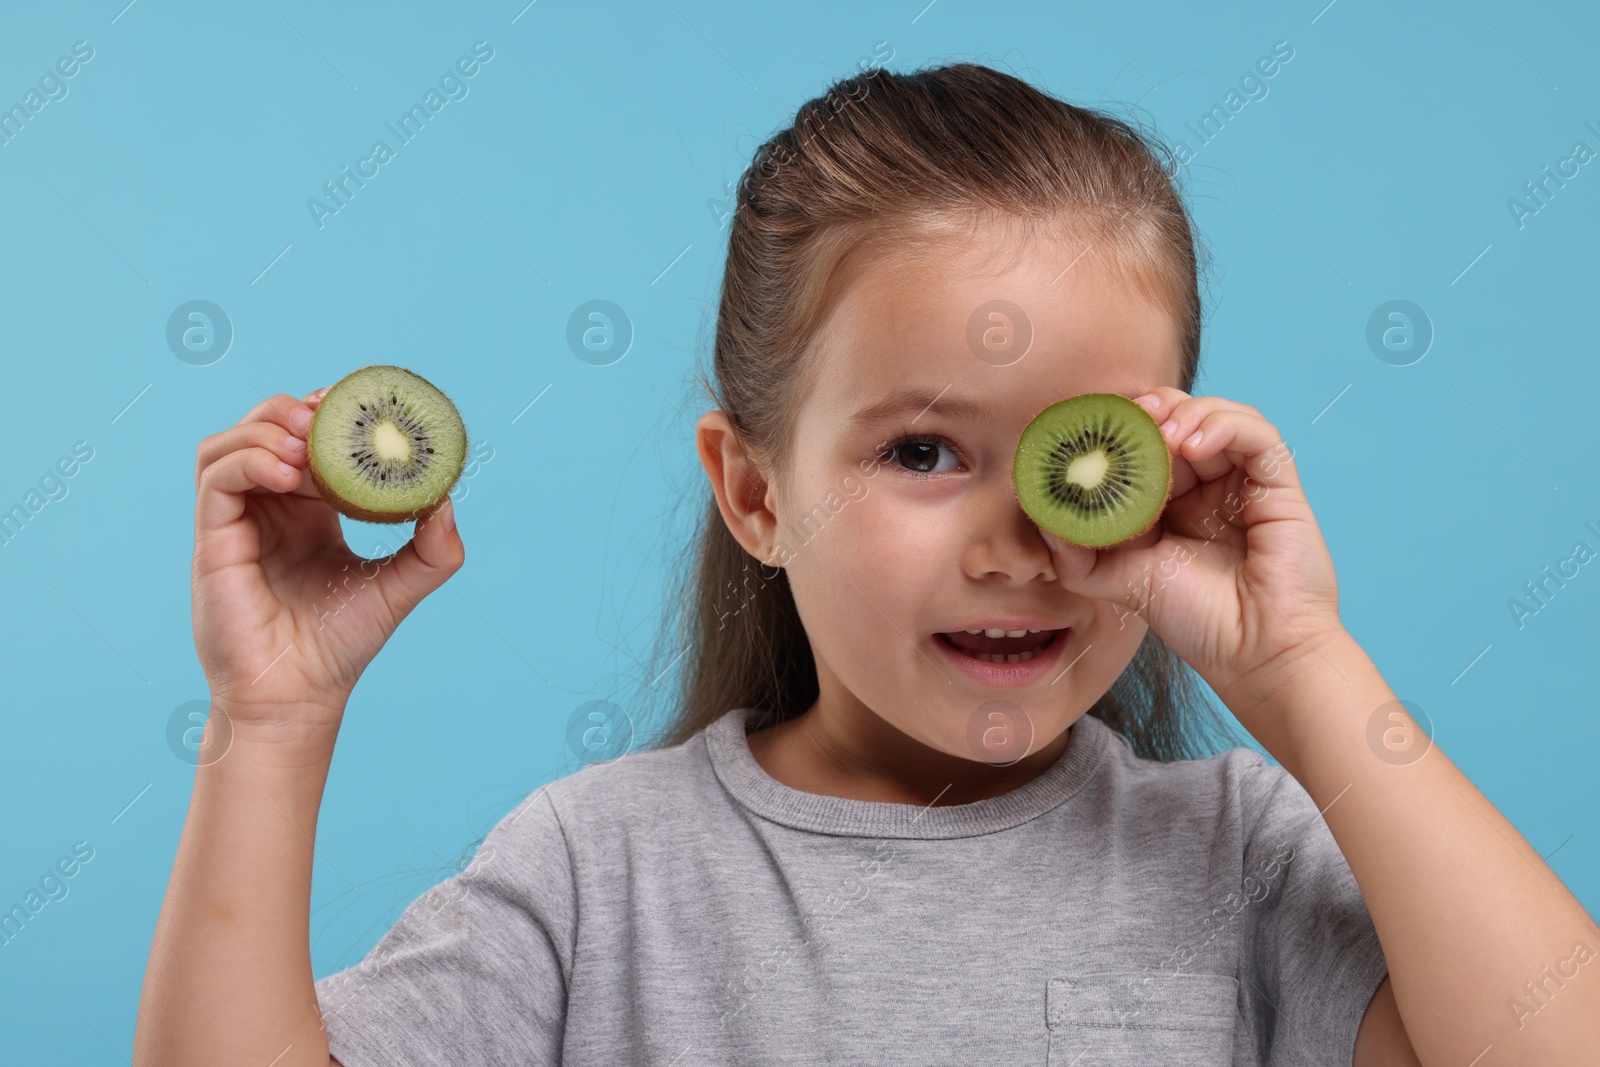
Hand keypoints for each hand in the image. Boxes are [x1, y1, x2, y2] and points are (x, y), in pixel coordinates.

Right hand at [192, 387, 465, 734]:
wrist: (300, 695)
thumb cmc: (341, 645)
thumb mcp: (400, 587)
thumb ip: (433, 550)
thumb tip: (448, 501)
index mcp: (310, 512)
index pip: (305, 440)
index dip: (324, 415)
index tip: (355, 408)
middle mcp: (270, 510)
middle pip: (262, 430)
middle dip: (292, 411)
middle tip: (325, 416)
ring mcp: (237, 522)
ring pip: (228, 445)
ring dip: (264, 430)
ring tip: (304, 446)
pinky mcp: (213, 540)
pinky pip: (217, 479)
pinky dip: (248, 462)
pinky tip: (289, 475)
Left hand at [1041, 388, 1343, 714]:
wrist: (1254, 655)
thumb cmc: (1197, 621)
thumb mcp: (1119, 579)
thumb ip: (1077, 549)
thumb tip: (1039, 511)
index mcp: (1173, 502)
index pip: (1145, 445)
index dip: (1121, 428)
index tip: (1093, 426)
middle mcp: (1210, 485)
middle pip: (1178, 420)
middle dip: (1149, 410)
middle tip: (1127, 417)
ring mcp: (1245, 482)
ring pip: (1217, 416)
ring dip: (1184, 412)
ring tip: (1160, 433)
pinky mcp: (1279, 484)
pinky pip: (1257, 435)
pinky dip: (1223, 424)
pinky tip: (1193, 443)